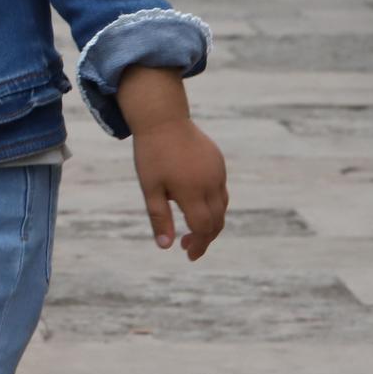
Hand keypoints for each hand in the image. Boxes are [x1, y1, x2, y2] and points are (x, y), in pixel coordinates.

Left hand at [132, 118, 228, 258]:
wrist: (162, 119)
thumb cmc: (151, 155)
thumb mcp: (150, 188)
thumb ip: (159, 218)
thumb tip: (166, 247)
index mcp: (192, 191)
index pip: (204, 228)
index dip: (199, 244)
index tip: (188, 254)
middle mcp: (210, 183)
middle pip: (217, 221)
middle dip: (205, 237)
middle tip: (188, 247)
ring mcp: (217, 172)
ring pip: (222, 206)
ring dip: (211, 222)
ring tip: (193, 229)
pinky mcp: (218, 162)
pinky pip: (221, 189)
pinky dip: (213, 203)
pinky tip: (197, 204)